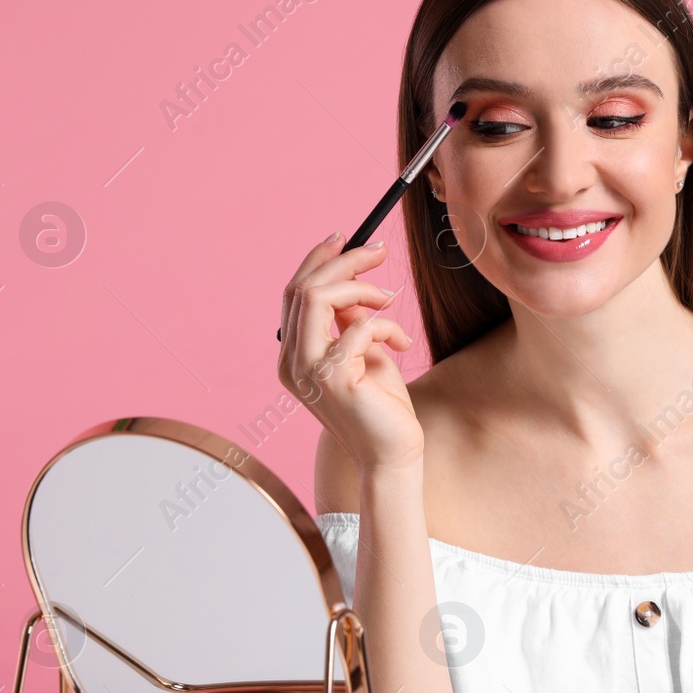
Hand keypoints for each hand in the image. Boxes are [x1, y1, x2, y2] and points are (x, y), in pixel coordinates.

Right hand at [278, 231, 423, 471]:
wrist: (392, 454)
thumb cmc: (381, 406)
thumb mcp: (363, 354)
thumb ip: (350, 322)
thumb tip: (354, 287)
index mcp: (292, 355)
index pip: (294, 293)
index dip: (319, 260)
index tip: (346, 238)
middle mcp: (290, 362)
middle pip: (303, 287)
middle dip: (344, 261)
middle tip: (379, 250)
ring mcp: (307, 370)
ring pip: (318, 297)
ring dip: (362, 287)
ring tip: (391, 300)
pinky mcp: (333, 378)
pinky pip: (358, 326)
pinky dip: (385, 325)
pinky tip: (401, 343)